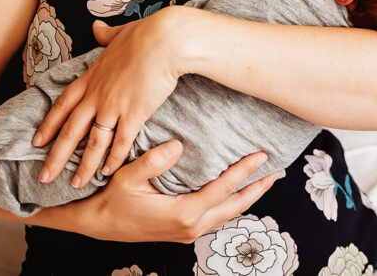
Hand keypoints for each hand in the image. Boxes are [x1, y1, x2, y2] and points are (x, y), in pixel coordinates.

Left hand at [32, 8, 187, 185]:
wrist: (166, 40)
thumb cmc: (146, 34)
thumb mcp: (120, 33)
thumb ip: (106, 35)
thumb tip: (96, 27)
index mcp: (92, 76)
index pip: (63, 105)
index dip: (49, 124)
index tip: (37, 142)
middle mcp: (97, 94)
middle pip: (71, 130)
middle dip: (56, 156)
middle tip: (44, 176)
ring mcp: (114, 105)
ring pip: (93, 142)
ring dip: (84, 165)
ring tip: (76, 184)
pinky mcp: (134, 113)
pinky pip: (121, 142)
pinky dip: (113, 159)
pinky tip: (108, 173)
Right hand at [77, 140, 281, 242]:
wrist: (99, 224)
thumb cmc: (112, 199)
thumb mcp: (128, 177)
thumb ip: (153, 161)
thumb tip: (178, 145)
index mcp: (183, 213)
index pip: (223, 189)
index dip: (244, 171)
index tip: (260, 155)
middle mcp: (191, 226)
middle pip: (236, 206)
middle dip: (258, 187)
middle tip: (277, 170)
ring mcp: (189, 232)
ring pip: (229, 214)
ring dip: (249, 196)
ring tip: (266, 179)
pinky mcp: (185, 230)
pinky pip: (218, 217)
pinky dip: (233, 203)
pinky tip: (238, 193)